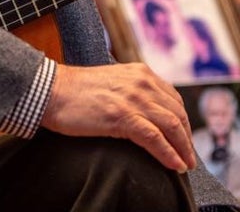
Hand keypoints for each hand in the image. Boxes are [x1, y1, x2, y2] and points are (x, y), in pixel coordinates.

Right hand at [41, 62, 195, 171]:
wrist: (51, 90)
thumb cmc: (75, 91)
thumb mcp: (112, 83)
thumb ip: (131, 91)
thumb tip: (144, 113)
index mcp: (141, 73)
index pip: (173, 99)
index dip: (182, 121)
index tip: (184, 138)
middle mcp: (142, 82)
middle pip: (177, 113)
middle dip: (187, 138)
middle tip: (188, 156)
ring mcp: (134, 98)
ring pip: (172, 126)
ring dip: (183, 149)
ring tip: (185, 165)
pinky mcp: (123, 116)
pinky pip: (155, 138)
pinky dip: (169, 154)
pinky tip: (175, 165)